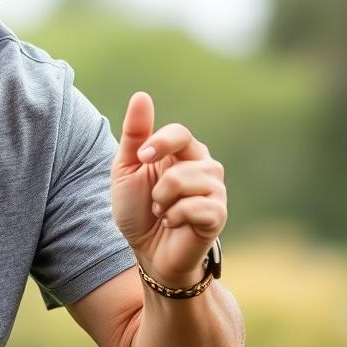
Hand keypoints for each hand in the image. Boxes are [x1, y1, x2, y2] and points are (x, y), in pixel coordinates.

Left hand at [112, 92, 226, 288]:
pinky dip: (174, 216)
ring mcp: (216, 190)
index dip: (159, 142)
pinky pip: (197, 206)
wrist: (147, 251)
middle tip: (153, 200)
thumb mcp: (127, 169)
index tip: (141, 158)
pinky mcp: (218, 215)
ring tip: (163, 213)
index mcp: (184, 153)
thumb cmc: (137, 209)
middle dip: (157, 179)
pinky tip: (174, 224)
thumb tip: (141, 95)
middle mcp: (205, 167)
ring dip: (162, 200)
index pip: (179, 132)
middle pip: (184, 153)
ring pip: (187, 179)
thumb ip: (135, 134)